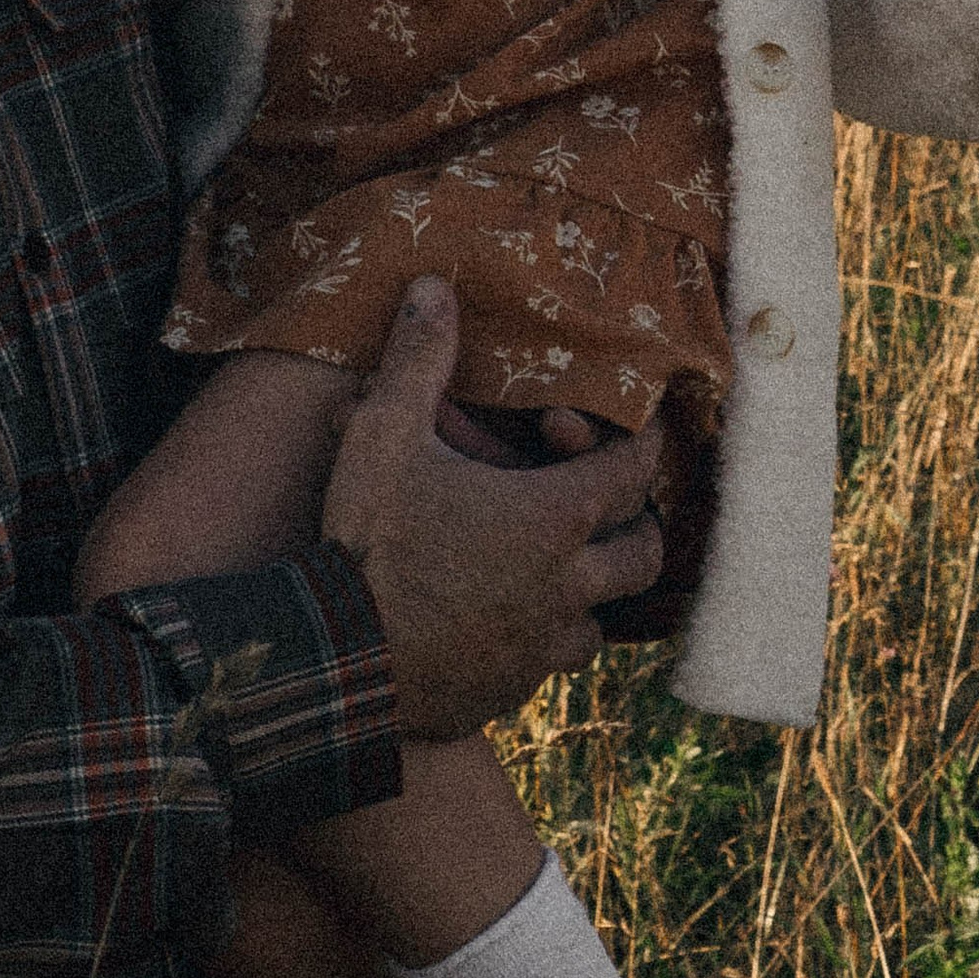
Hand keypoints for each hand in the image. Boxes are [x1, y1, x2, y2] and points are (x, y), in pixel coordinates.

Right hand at [321, 280, 665, 740]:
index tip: (639, 430)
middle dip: (635, 525)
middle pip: (642, 555)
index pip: (633, 473)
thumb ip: (418, 360)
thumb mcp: (384, 434)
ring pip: (600, 621)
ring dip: (590, 593)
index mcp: (553, 517)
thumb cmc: (368, 540)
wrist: (336, 662)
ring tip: (558, 573)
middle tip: (612, 508)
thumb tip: (432, 286)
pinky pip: (547, 666)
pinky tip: (505, 626)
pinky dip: (540, 641)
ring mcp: (542, 647)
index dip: (641, 445)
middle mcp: (567, 585)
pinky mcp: (511, 692)